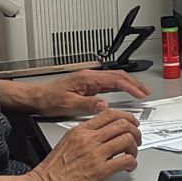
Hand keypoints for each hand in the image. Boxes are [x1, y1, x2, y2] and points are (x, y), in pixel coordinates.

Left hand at [24, 70, 150, 116]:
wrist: (36, 97)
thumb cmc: (48, 99)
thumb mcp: (68, 104)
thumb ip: (88, 103)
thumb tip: (105, 105)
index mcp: (87, 78)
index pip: (115, 80)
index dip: (130, 86)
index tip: (140, 93)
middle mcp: (89, 76)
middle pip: (118, 76)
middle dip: (134, 83)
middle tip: (145, 91)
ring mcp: (89, 80)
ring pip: (114, 78)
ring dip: (128, 84)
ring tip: (139, 91)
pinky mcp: (87, 85)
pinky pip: (108, 83)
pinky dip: (120, 87)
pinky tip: (124, 91)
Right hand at [30, 109, 141, 180]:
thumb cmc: (53, 168)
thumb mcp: (66, 141)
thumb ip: (85, 134)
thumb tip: (102, 132)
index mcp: (80, 131)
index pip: (110, 114)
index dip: (127, 116)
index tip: (132, 122)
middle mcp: (89, 139)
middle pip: (123, 124)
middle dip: (134, 131)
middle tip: (136, 138)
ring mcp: (95, 154)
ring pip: (127, 139)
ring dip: (134, 147)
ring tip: (132, 154)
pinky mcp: (100, 170)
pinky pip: (126, 160)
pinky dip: (132, 162)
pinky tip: (129, 166)